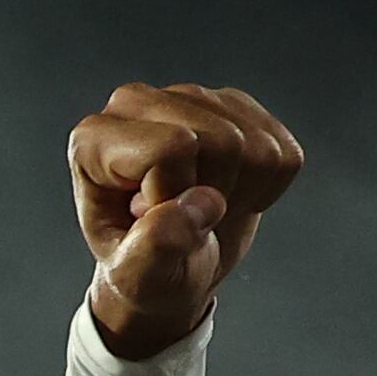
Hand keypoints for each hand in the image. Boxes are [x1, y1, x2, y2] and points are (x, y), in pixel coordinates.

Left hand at [74, 82, 304, 359]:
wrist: (174, 266)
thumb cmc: (144, 270)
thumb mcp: (138, 277)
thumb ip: (157, 246)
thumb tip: (201, 203)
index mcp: (94, 138)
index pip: (171, 148)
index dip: (175, 196)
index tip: (151, 218)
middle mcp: (136, 103)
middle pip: (222, 141)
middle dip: (213, 194)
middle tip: (182, 218)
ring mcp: (188, 98)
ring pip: (256, 144)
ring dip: (241, 193)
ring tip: (202, 207)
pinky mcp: (233, 106)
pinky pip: (283, 151)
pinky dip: (266, 188)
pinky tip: (227, 193)